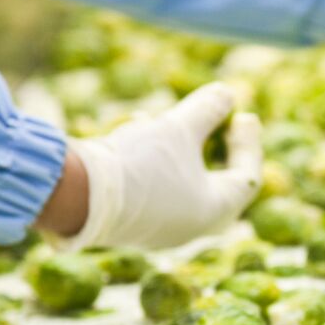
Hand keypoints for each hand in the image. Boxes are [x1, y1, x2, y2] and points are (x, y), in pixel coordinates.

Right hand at [60, 83, 263, 249]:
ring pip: (182, 186)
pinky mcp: (131, 225)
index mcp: (213, 213)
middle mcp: (191, 229)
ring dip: (181, 151)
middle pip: (217, 186)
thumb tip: (229, 94)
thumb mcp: (177, 129)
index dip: (248, 144)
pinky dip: (155, 163)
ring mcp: (160, 231)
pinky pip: (155, 191)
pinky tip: (136, 133)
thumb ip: (207, 110)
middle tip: (222, 124)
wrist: (76, 196)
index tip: (246, 116)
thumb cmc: (139, 164)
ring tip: (168, 120)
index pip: (246, 179)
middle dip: (217, 150)